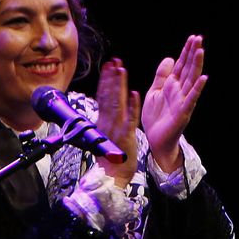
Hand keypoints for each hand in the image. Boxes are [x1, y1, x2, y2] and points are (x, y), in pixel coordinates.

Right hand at [94, 58, 139, 186]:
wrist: (112, 177)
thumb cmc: (111, 158)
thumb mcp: (105, 135)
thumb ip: (105, 119)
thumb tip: (104, 105)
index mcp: (103, 121)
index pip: (103, 96)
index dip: (106, 80)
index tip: (108, 66)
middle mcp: (108, 122)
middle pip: (109, 96)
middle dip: (111, 77)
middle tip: (114, 61)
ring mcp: (117, 128)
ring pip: (118, 103)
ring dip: (119, 86)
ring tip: (121, 70)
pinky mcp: (126, 136)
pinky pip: (130, 119)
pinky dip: (132, 106)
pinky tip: (135, 94)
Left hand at [141, 34, 207, 172]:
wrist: (155, 140)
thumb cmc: (156, 118)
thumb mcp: (154, 91)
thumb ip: (161, 76)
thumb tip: (170, 57)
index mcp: (172, 85)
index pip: (181, 64)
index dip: (186, 51)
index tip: (192, 38)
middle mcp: (180, 91)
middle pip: (188, 68)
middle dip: (193, 53)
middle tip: (199, 38)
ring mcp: (183, 101)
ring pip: (191, 80)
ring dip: (197, 65)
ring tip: (201, 51)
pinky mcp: (183, 112)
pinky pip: (191, 99)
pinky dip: (197, 88)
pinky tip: (203, 78)